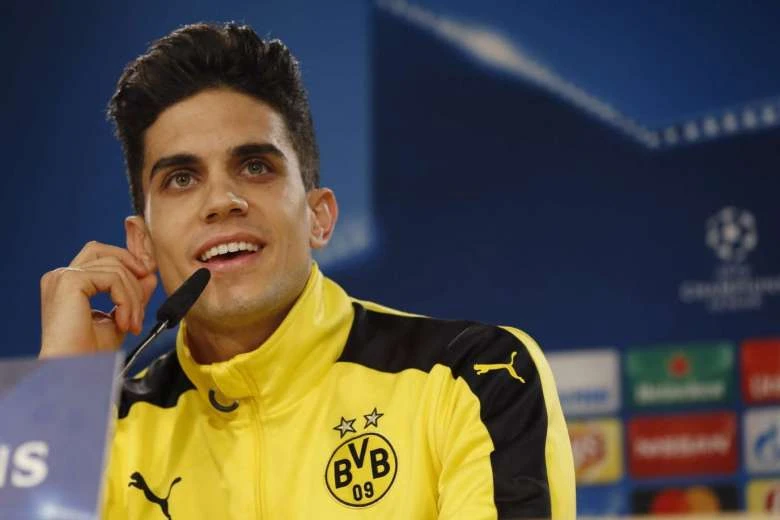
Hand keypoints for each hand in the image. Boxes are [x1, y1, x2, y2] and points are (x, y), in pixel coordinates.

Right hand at [39, 241, 157, 357]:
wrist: (73, 371)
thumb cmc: (90, 353)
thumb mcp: (119, 317)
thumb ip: (133, 294)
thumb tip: (149, 275)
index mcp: (68, 283)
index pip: (102, 256)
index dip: (129, 264)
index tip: (147, 287)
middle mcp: (61, 276)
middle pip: (109, 254)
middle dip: (134, 276)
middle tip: (141, 308)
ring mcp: (63, 276)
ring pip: (116, 268)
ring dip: (133, 297)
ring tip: (132, 324)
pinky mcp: (70, 281)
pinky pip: (113, 278)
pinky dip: (126, 300)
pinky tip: (124, 323)